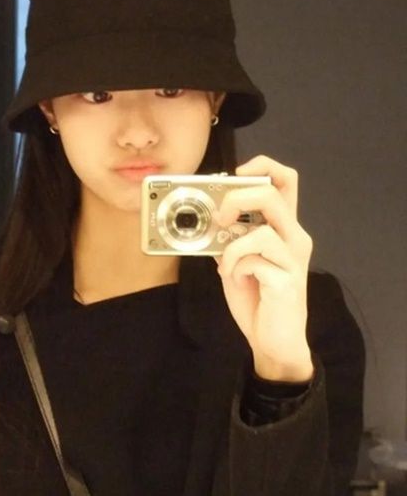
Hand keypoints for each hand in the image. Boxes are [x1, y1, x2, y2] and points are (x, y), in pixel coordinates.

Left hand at [213, 155, 313, 381]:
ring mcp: (293, 258)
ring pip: (261, 230)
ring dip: (232, 246)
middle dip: (237, 198)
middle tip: (221, 217)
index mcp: (283, 228)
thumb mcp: (237, 263)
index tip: (236, 174)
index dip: (263, 166)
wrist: (273, 340)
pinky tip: (236, 279)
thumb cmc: (258, 299)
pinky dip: (235, 267)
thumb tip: (211, 222)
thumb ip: (230, 240)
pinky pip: (253, 260)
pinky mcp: (286, 280)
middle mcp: (294, 237)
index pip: (285, 181)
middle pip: (272, 193)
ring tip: (226, 264)